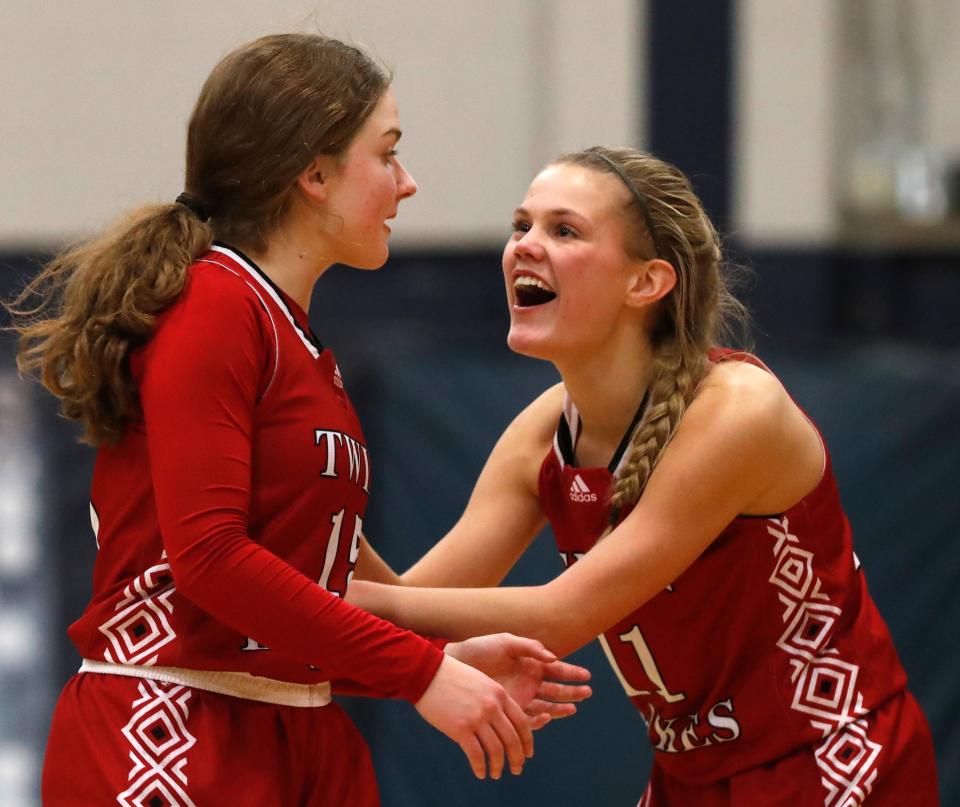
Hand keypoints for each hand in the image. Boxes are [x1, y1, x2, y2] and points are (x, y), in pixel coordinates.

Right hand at [415, 654, 543, 779]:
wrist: (427, 672)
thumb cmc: (452, 676)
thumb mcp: (480, 682)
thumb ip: (493, 700)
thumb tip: (501, 724)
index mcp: (499, 694)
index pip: (521, 722)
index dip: (527, 741)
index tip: (527, 754)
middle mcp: (492, 707)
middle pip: (512, 739)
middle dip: (517, 758)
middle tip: (516, 769)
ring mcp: (477, 718)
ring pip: (496, 750)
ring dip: (499, 766)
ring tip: (497, 774)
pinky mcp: (460, 729)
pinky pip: (476, 755)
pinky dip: (480, 768)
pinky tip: (480, 773)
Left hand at [445, 633, 591, 719]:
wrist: (458, 663)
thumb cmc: (481, 648)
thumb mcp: (506, 642)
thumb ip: (530, 647)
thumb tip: (553, 658)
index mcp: (532, 664)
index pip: (557, 671)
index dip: (572, 673)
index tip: (587, 676)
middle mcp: (530, 682)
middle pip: (557, 690)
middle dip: (572, 692)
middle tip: (586, 693)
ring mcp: (521, 697)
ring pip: (547, 706)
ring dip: (560, 709)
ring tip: (573, 709)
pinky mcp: (510, 710)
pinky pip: (528, 718)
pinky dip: (539, 720)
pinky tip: (546, 715)